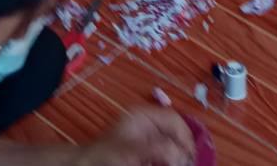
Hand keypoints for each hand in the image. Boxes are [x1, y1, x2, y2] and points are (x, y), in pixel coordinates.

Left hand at [78, 108, 194, 165]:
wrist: (87, 165)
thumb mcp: (131, 150)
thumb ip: (157, 148)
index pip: (173, 119)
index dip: (184, 135)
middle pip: (176, 132)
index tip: (190, 154)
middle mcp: (148, 124)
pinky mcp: (147, 152)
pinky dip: (172, 159)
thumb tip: (179, 152)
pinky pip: (166, 154)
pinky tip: (171, 164)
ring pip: (173, 144)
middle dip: (184, 147)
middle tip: (189, 162)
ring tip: (183, 164)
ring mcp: (148, 138)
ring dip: (179, 155)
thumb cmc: (104, 155)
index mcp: (143, 116)